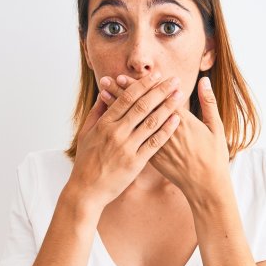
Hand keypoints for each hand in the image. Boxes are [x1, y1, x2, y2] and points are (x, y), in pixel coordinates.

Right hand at [66, 73, 184, 209]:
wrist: (86, 190)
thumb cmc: (86, 161)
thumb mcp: (86, 133)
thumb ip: (96, 112)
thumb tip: (104, 94)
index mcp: (104, 123)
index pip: (126, 98)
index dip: (142, 85)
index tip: (156, 75)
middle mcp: (116, 132)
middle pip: (141, 106)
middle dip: (159, 91)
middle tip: (174, 80)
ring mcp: (126, 147)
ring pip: (150, 122)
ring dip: (167, 106)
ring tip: (179, 95)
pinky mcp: (135, 162)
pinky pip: (154, 143)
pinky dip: (166, 130)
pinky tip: (177, 120)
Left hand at [99, 74, 230, 202]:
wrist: (206, 186)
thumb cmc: (214, 157)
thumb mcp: (216, 128)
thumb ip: (209, 103)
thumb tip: (204, 80)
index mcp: (182, 122)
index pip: (156, 98)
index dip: (139, 87)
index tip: (124, 76)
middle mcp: (165, 132)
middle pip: (140, 108)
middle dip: (122, 93)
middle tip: (107, 80)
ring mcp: (158, 146)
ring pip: (134, 123)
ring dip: (118, 108)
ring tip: (104, 95)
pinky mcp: (154, 159)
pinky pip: (134, 141)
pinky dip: (123, 128)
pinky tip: (111, 121)